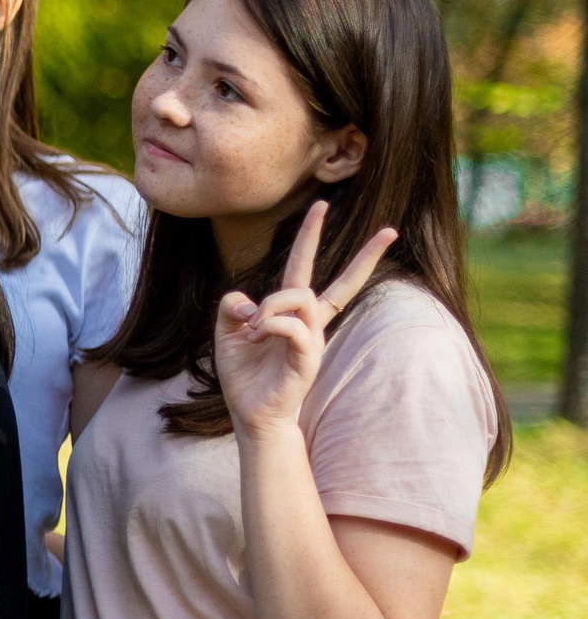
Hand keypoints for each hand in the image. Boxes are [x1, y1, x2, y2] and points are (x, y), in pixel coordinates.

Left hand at [215, 201, 394, 436]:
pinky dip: (269, 323)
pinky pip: (293, 326)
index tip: (320, 205)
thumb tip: (245, 298)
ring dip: (269, 305)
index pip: (306, 268)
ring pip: (300, 297)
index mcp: (291, 312)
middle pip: (341, 283)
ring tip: (253, 329)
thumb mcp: (227, 331)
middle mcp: (309, 323)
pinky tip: (257, 337)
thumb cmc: (243, 374)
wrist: (250, 413)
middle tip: (390, 230)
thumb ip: (233, 307)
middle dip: (366, 256)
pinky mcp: (309, 358)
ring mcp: (313, 340)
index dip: (311, 236)